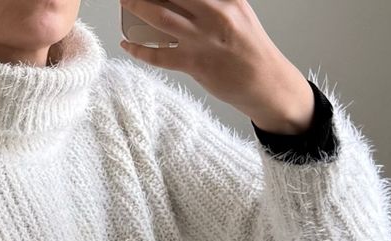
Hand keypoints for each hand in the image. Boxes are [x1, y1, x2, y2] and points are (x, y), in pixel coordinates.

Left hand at [118, 0, 315, 133]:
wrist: (266, 83)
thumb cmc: (249, 49)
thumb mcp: (239, 12)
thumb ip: (215, 2)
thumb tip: (183, 2)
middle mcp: (214, 14)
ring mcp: (202, 40)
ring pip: (160, 17)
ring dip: (137, 7)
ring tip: (124, 2)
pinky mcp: (195, 64)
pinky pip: (159, 56)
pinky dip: (139, 50)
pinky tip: (127, 44)